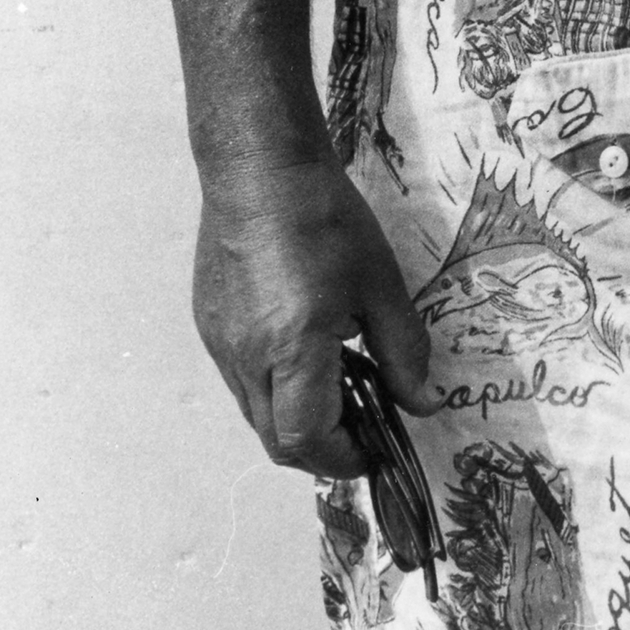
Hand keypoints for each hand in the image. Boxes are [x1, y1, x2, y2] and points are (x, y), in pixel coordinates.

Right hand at [192, 158, 434, 477]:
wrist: (261, 171)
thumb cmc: (326, 219)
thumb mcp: (380, 284)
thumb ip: (402, 351)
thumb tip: (420, 403)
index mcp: (291, 348)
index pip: (307, 439)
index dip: (343, 458)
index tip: (375, 449)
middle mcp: (245, 358)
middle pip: (277, 439)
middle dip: (322, 449)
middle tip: (363, 430)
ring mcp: (220, 345)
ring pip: (256, 413)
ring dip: (297, 418)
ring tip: (341, 384)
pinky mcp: (210, 327)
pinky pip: (242, 381)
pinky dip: (276, 389)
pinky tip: (307, 353)